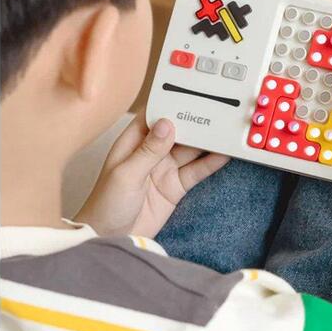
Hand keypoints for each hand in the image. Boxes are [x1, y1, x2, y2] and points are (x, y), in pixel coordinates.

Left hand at [74, 113, 228, 238]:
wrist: (109, 239)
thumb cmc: (106, 205)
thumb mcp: (126, 175)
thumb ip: (149, 150)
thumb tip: (167, 123)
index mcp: (132, 143)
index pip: (153, 116)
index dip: (170, 103)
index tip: (190, 92)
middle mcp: (151, 153)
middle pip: (177, 131)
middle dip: (195, 120)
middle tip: (216, 109)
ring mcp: (164, 169)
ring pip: (190, 149)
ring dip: (206, 140)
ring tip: (225, 129)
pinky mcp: (176, 186)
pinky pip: (196, 171)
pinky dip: (210, 163)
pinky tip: (224, 154)